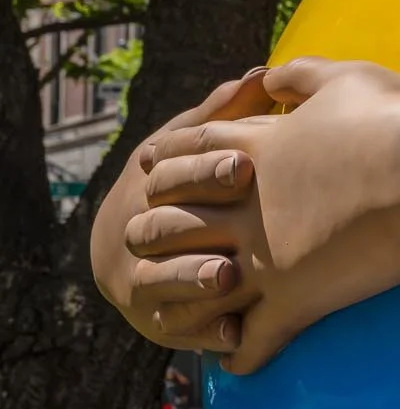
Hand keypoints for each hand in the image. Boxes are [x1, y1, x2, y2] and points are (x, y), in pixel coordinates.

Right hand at [91, 68, 275, 351]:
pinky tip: (238, 333)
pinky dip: (210, 333)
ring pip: (164, 284)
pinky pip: (184, 331)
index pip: (170, 173)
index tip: (246, 164)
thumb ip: (225, 118)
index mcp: (151, 185)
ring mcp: (149, 281)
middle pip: (162, 228)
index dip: (204, 169)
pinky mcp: (168, 323)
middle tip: (243, 217)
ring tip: (226, 277)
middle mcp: (142, 233)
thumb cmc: (182, 188)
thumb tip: (263, 75)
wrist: (127, 255)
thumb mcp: (194, 149)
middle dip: (199, 225)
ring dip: (193, 281)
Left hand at [124, 57, 399, 373]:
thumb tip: (274, 74)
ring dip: (184, 306)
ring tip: (174, 321)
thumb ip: (302, 74)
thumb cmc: (393, 122)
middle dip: (155, 237)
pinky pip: (252, 340)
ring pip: (197, 290)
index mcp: (251, 152)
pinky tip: (234, 365)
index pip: (186, 155)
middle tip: (144, 247)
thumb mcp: (345, 78)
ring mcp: (263, 260)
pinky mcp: (292, 302)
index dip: (168, 163)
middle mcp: (243, 209)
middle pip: (172, 225)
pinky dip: (239, 356)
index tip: (151, 170)